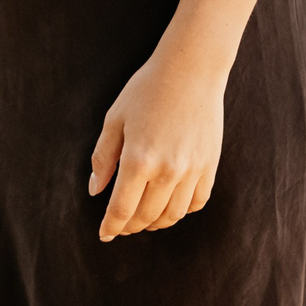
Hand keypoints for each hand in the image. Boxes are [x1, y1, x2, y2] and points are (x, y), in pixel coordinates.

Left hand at [87, 44, 226, 241]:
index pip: (121, 209)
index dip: (111, 226)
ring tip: (143, 219)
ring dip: (155, 223)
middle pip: (146, 216)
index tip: (104, 234)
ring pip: (172, 215)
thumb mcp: (114, 119)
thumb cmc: (147, 90)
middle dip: (130, 226)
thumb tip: (96, 189)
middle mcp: (167, 171)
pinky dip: (181, 211)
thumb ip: (103, 157)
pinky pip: (196, 202)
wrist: (191, 71)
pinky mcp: (210, 167)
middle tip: (121, 225)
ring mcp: (192, 171)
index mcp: (138, 159)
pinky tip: (169, 205)